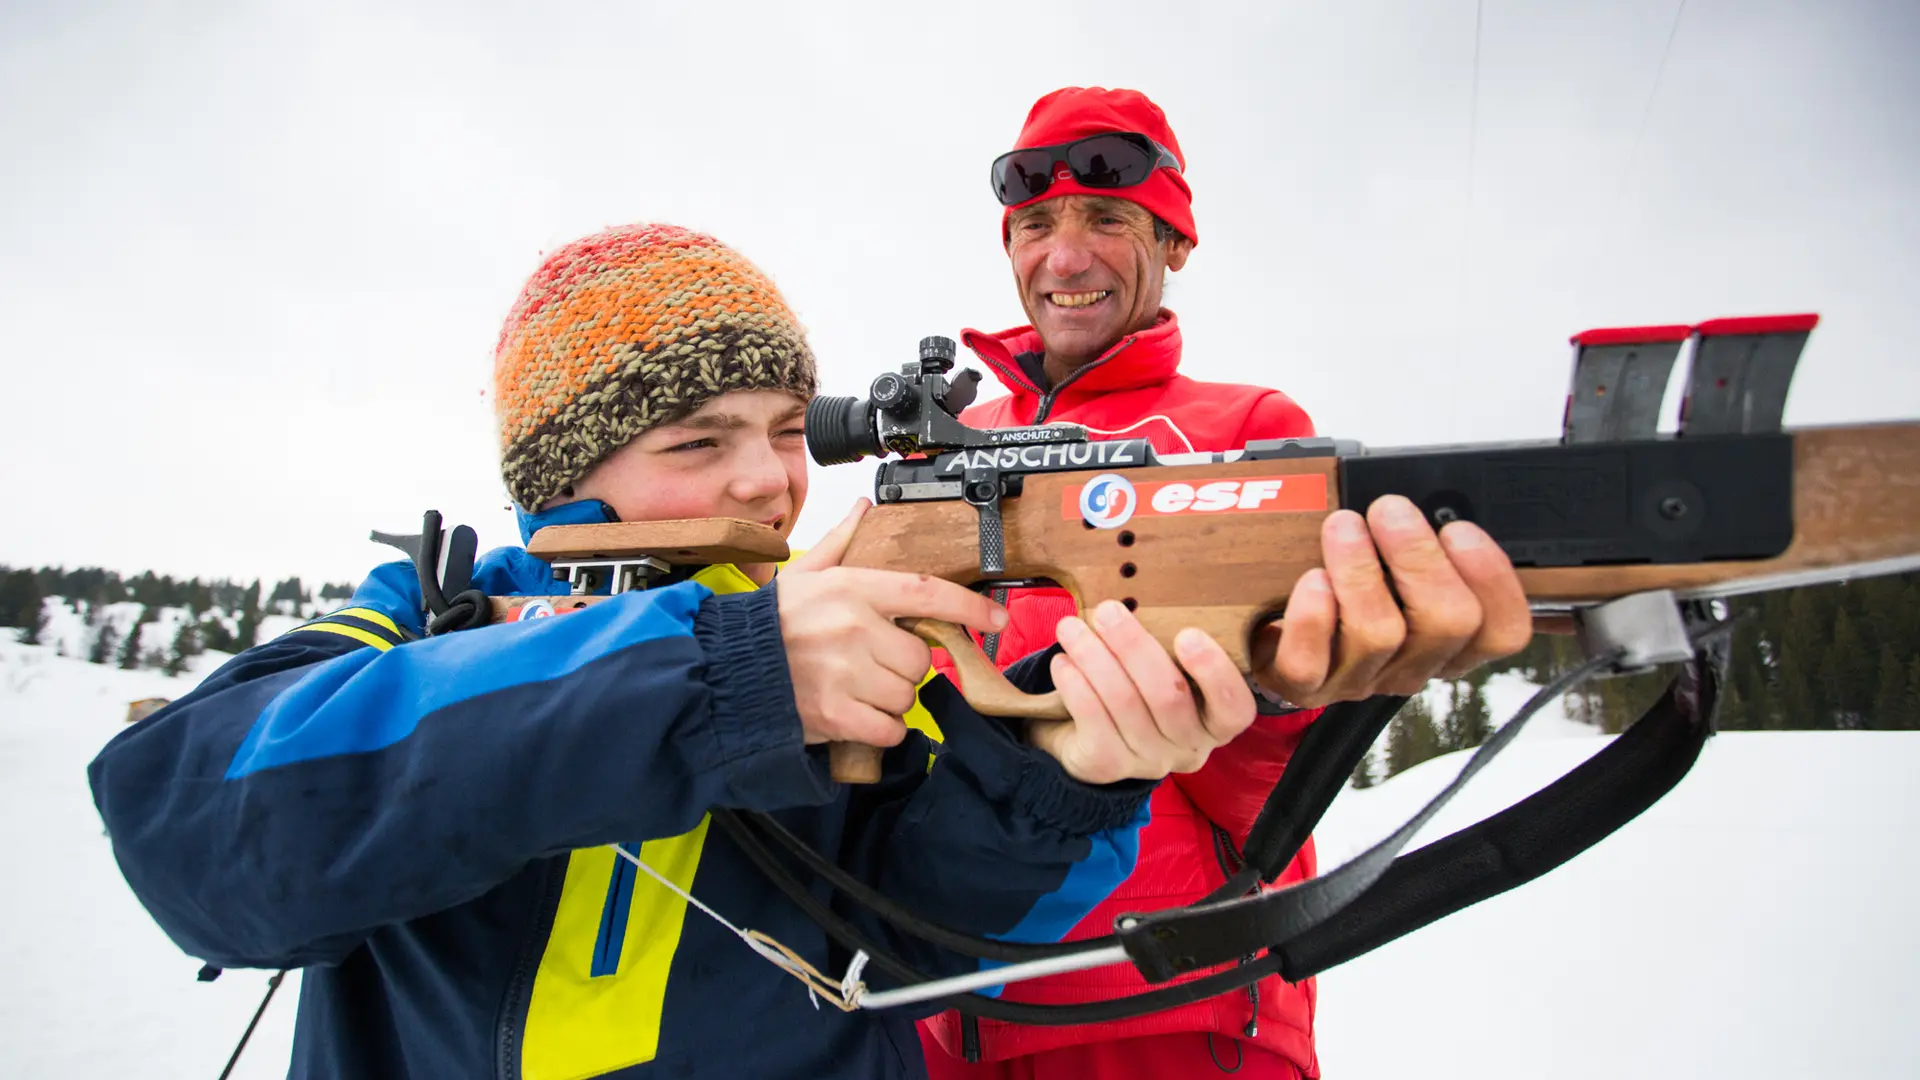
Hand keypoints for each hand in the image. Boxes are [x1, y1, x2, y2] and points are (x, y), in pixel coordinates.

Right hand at [777, 499, 1008, 747]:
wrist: (721, 668)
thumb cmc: (769, 622)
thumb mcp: (804, 573)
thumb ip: (841, 541)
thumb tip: (865, 507)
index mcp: (851, 588)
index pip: (926, 593)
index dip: (969, 607)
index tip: (998, 619)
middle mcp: (852, 627)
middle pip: (920, 658)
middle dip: (905, 667)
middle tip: (874, 665)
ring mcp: (844, 673)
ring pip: (906, 696)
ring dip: (890, 699)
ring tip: (857, 689)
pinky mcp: (835, 714)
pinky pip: (890, 729)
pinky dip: (881, 730)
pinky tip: (856, 717)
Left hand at [1026, 600, 1258, 784]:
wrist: (1086, 738)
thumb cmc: (1137, 688)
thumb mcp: (1164, 669)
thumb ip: (1170, 646)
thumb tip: (1152, 591)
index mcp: (1215, 721)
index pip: (1233, 707)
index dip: (1214, 671)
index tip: (1187, 633)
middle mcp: (1188, 746)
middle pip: (1169, 696)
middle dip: (1134, 646)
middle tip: (1107, 611)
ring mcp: (1148, 760)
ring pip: (1124, 703)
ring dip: (1094, 657)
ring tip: (1071, 627)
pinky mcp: (1108, 766)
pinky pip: (1093, 720)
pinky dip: (1075, 685)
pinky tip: (1062, 663)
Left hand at [1252, 494, 1531, 706]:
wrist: (1279, 633)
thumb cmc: (1345, 588)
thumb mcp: (1395, 562)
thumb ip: (1419, 542)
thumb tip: (1419, 502)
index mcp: (1449, 641)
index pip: (1503, 630)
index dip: (1492, 578)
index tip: (1459, 529)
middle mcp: (1413, 665)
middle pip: (1448, 623)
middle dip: (1420, 556)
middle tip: (1390, 511)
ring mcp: (1360, 679)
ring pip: (1380, 634)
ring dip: (1361, 570)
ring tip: (1343, 527)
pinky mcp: (1306, 685)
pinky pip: (1312, 662)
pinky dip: (1312, 618)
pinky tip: (1311, 581)